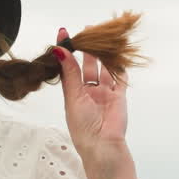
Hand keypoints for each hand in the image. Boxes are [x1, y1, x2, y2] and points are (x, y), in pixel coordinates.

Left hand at [54, 27, 139, 178]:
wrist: (102, 147)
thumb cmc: (82, 126)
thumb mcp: (72, 96)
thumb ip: (69, 72)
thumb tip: (58, 49)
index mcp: (72, 93)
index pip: (68, 67)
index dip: (66, 51)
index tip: (63, 32)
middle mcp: (87, 92)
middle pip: (87, 65)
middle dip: (86, 49)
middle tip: (86, 31)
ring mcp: (104, 93)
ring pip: (104, 68)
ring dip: (102, 54)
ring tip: (101, 37)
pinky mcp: (119, 96)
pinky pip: (119, 78)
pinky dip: (119, 66)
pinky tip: (117, 52)